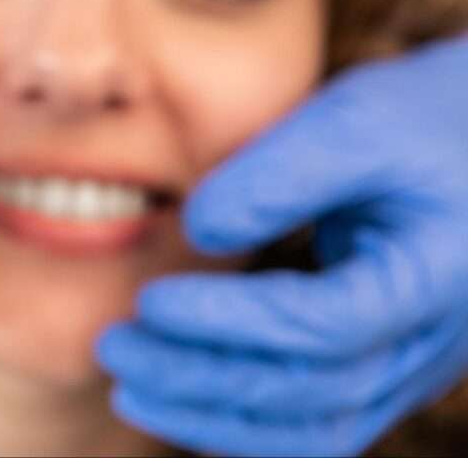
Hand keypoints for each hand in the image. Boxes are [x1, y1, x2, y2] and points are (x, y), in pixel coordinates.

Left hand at [97, 37, 467, 455]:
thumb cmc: (425, 119)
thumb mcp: (357, 118)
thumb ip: (279, 173)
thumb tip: (197, 232)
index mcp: (430, 274)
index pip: (323, 324)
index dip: (229, 320)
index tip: (150, 299)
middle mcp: (428, 339)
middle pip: (310, 391)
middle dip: (201, 376)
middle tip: (113, 347)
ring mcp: (411, 364)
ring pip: (314, 425)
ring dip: (213, 414)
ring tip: (128, 391)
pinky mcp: (384, 368)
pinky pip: (316, 422)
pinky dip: (245, 421)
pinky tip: (177, 399)